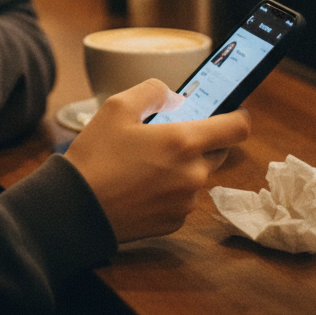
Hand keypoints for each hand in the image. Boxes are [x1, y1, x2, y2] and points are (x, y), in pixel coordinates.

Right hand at [65, 79, 249, 243]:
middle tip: (170, 135)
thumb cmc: (96, 156)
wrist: (77, 208)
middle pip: (219, 151)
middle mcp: (193, 174)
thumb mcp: (117, 107)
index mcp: (183, 142)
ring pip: (198, 176)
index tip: (232, 111)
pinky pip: (183, 199)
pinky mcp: (175, 222)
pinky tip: (142, 185)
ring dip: (183, 166)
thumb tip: (173, 95)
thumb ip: (152, 91)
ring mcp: (186, 202)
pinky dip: (171, 190)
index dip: (239, 116)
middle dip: (202, 140)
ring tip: (146, 163)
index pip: (237, 128)